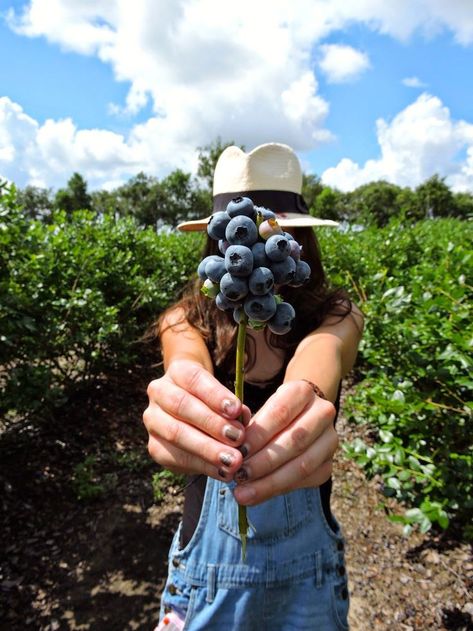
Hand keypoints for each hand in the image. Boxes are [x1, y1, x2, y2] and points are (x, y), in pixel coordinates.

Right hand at [143, 359, 249, 479]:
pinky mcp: (154, 446)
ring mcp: (152, 420)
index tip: (236, 409)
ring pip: (176, 433)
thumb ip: (233, 407)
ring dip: (207, 449)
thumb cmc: (212, 400)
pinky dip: (203, 466)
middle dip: (212, 424)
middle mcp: (159, 392)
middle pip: (182, 405)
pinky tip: (222, 471)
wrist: (188, 409)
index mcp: (178, 372)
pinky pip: (176, 458)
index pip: (195, 379)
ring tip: (233, 460)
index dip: (215, 395)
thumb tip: (242, 419)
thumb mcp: (223, 395)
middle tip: (238, 438)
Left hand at [233, 380, 337, 504]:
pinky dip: (280, 489)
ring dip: (269, 482)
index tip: (237, 452)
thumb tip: (231, 452)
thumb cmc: (271, 415)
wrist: (300, 418)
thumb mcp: (260, 411)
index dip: (258, 436)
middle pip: (294, 441)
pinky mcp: (328, 463)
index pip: (280, 414)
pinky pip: (306, 480)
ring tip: (244, 493)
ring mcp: (329, 439)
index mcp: (302, 392)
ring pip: (302, 465)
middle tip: (238, 476)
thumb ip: (248, 428)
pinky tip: (258, 494)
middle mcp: (323, 412)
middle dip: (263, 462)